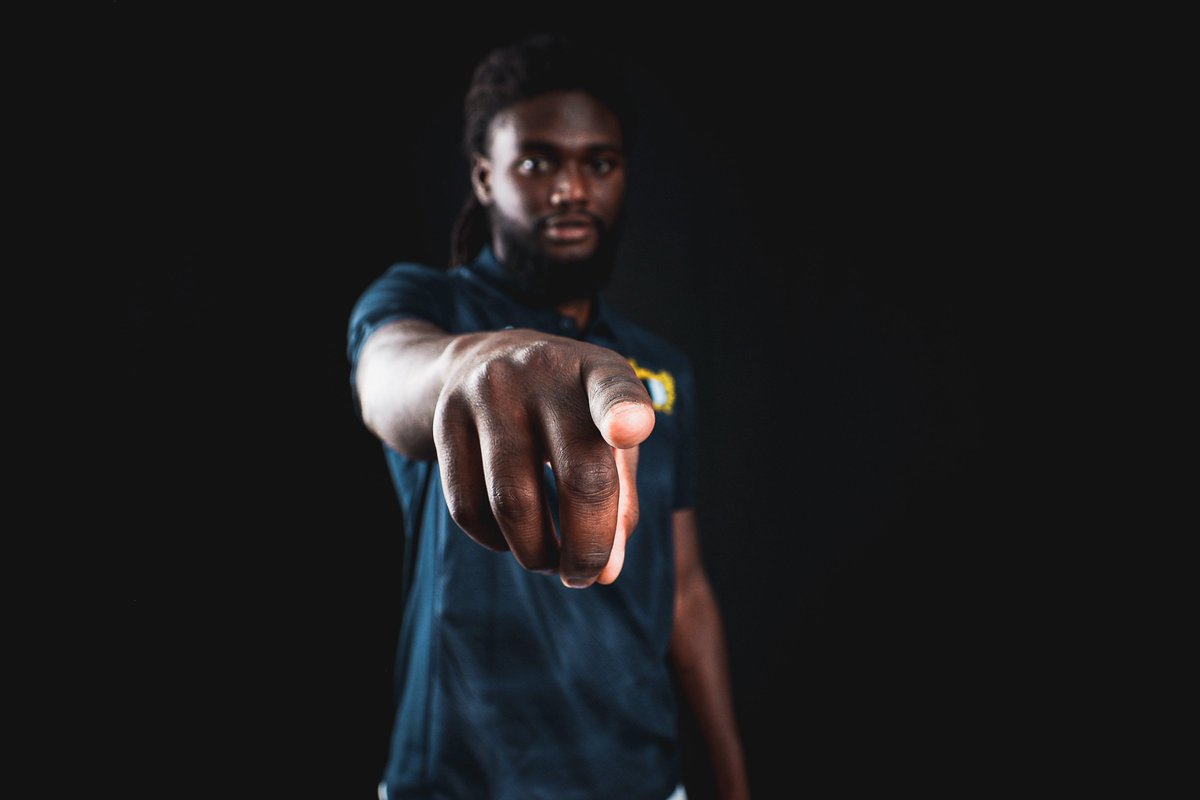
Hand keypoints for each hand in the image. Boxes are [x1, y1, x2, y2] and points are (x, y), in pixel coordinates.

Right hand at [432, 329, 654, 586]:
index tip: (631, 430)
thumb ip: (619, 498)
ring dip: (537, 552)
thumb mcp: (605, 434)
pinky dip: (495, 541)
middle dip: (587, 545)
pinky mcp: (446, 419)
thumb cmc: (567, 411)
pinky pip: (467, 506)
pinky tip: (512, 538)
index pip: (613, 388)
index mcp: (595, 370)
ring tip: (551, 562)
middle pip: (577, 476)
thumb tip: (605, 572)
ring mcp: (487, 393)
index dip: (623, 411)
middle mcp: (541, 373)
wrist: (481, 360)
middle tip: (587, 575)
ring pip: (513, 502)